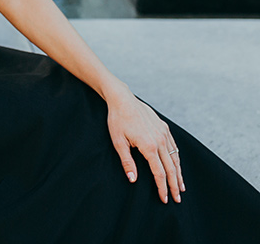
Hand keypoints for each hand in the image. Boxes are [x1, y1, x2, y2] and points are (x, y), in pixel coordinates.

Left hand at [106, 88, 184, 203]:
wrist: (123, 99)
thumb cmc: (117, 120)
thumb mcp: (118, 142)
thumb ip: (127, 162)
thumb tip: (133, 180)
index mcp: (149, 146)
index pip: (159, 173)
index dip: (162, 188)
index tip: (165, 199)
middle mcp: (160, 141)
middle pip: (171, 168)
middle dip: (174, 185)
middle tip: (177, 199)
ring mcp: (164, 134)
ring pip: (175, 158)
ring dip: (179, 174)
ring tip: (181, 187)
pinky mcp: (164, 128)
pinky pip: (174, 147)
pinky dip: (177, 159)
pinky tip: (177, 166)